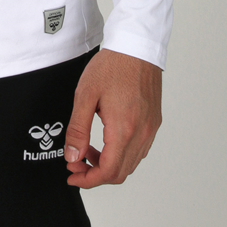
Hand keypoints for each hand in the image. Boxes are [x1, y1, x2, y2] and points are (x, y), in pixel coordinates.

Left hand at [64, 48, 161, 187]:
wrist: (136, 46)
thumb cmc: (113, 66)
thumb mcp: (85, 95)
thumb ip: (77, 129)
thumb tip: (72, 156)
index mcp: (124, 129)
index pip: (108, 171)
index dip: (87, 179)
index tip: (73, 175)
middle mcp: (141, 133)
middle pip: (120, 173)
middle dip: (95, 174)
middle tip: (76, 163)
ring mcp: (150, 129)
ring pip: (130, 163)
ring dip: (108, 164)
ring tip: (88, 150)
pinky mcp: (154, 122)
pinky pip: (139, 150)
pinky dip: (121, 154)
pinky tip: (107, 140)